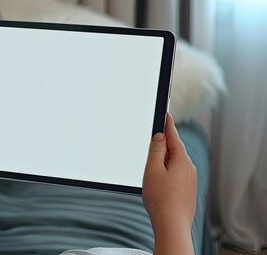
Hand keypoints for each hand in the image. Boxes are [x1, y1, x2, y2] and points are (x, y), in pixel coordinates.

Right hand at [143, 114, 196, 254]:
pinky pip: (176, 175)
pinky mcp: (188, 190)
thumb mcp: (152, 169)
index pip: (174, 136)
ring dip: (163, 163)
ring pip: (174, 164)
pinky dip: (166, 173)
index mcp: (182, 161)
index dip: (168, 124)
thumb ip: (156, 150)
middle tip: (149, 144)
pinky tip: (158, 183)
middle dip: (162, 147)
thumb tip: (161, 136)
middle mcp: (190, 169)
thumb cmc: (161, 199)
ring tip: (150, 172)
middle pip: (174, 150)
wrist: (172, 226)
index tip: (166, 113)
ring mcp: (190, 181)